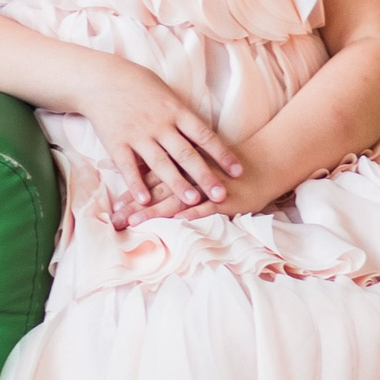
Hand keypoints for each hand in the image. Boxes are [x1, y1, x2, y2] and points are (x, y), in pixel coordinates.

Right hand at [81, 58, 241, 226]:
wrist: (100, 78)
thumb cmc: (137, 83)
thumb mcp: (166, 92)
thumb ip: (181, 114)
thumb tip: (202, 133)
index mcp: (175, 111)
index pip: (204, 135)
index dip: (222, 154)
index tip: (238, 170)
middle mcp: (159, 124)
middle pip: (186, 154)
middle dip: (205, 175)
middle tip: (221, 194)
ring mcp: (137, 134)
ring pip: (160, 163)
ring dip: (177, 183)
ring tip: (192, 201)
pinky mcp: (116, 142)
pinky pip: (127, 166)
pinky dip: (136, 184)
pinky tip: (145, 200)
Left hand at [130, 156, 288, 223]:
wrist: (266, 159)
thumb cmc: (229, 162)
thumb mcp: (201, 157)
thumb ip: (178, 165)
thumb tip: (150, 175)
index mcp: (183, 161)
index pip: (152, 176)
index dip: (133, 191)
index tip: (114, 206)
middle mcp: (191, 172)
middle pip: (158, 189)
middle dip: (136, 205)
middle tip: (115, 220)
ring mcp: (207, 185)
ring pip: (177, 198)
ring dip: (154, 212)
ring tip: (134, 222)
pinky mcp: (225, 197)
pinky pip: (206, 206)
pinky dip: (190, 213)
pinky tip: (175, 222)